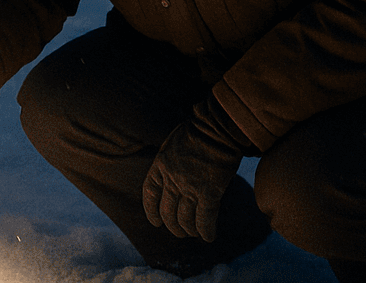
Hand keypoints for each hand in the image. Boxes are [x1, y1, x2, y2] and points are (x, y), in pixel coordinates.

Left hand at [142, 99, 248, 242]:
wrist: (216, 128)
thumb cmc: (198, 132)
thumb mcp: (173, 144)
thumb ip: (170, 162)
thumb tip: (173, 175)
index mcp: (160, 165)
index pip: (149, 194)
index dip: (151, 210)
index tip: (155, 222)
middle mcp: (172, 179)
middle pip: (167, 212)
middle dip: (173, 226)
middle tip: (180, 231)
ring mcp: (190, 187)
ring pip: (185, 220)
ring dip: (189, 230)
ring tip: (194, 234)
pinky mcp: (209, 192)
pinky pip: (204, 219)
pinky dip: (206, 230)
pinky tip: (209, 236)